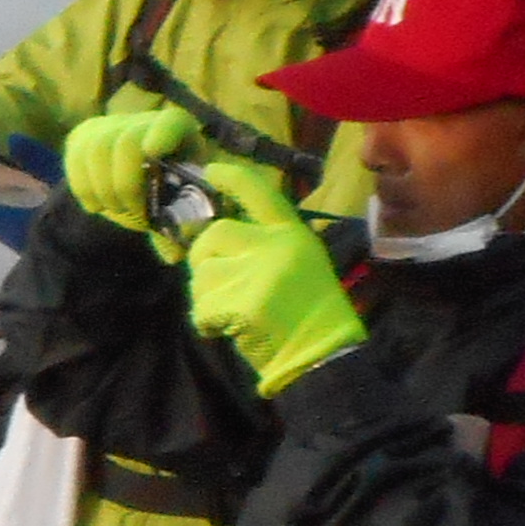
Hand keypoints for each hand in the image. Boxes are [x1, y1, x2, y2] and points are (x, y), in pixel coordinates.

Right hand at [62, 99, 206, 246]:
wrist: (139, 184)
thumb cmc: (168, 195)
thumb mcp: (179, 210)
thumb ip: (177, 229)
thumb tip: (172, 254)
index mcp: (179, 133)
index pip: (170, 121)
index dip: (161, 133)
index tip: (153, 153)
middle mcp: (143, 122)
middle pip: (126, 141)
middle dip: (125, 183)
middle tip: (132, 211)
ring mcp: (112, 126)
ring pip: (96, 148)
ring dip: (102, 187)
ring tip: (113, 209)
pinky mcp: (85, 136)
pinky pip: (75, 156)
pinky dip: (83, 186)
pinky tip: (94, 205)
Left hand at [179, 157, 367, 393]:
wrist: (322, 354)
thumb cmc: (308, 312)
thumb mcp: (297, 263)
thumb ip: (262, 244)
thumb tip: (214, 235)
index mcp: (292, 233)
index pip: (259, 192)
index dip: (231, 178)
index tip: (210, 171)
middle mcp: (276, 245)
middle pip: (214, 235)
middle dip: (204, 259)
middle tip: (215, 285)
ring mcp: (260, 272)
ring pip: (202, 272)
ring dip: (205, 295)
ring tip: (229, 312)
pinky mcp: (244, 302)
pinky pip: (202, 306)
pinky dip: (206, 322)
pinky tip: (225, 330)